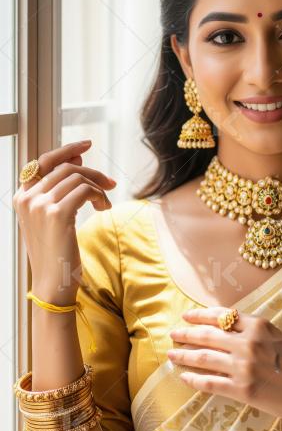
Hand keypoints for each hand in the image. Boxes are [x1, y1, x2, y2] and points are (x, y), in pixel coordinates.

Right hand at [12, 140, 116, 304]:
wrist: (53, 284)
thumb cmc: (56, 252)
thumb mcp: (52, 217)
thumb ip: (59, 189)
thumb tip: (77, 159)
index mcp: (22, 197)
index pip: (43, 161)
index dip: (66, 150)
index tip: (86, 146)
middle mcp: (27, 198)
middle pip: (65, 167)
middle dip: (91, 171)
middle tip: (110, 183)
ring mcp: (40, 205)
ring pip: (77, 177)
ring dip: (98, 187)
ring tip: (105, 204)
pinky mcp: (57, 214)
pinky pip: (85, 190)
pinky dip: (99, 196)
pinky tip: (104, 208)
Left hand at [167, 306, 281, 428]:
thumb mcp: (278, 337)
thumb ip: (254, 332)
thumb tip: (227, 329)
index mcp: (258, 325)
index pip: (221, 315)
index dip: (200, 315)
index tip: (186, 316)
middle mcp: (248, 343)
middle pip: (207, 335)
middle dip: (186, 334)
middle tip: (172, 334)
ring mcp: (244, 367)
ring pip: (203, 358)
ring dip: (184, 356)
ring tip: (171, 355)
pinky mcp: (243, 390)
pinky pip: (210, 383)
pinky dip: (194, 379)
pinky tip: (184, 377)